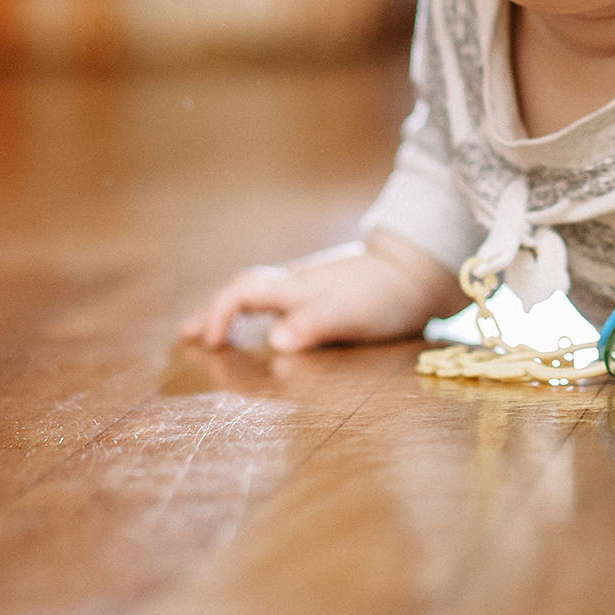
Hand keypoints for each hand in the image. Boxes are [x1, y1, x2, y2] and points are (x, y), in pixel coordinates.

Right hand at [180, 229, 460, 351]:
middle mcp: (299, 282)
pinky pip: (282, 299)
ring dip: (234, 312)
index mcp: (297, 286)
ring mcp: (315, 285)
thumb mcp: (351, 313)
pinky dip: (261, 313)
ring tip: (214, 333)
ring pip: (262, 293)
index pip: (243, 292)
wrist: (424, 271)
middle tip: (189, 336)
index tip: (206, 343)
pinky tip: (268, 326)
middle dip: (215, 312)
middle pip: (244, 289)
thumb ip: (313, 324)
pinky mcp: (331, 292)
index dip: (219, 314)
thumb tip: (274, 342)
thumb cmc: (388, 295)